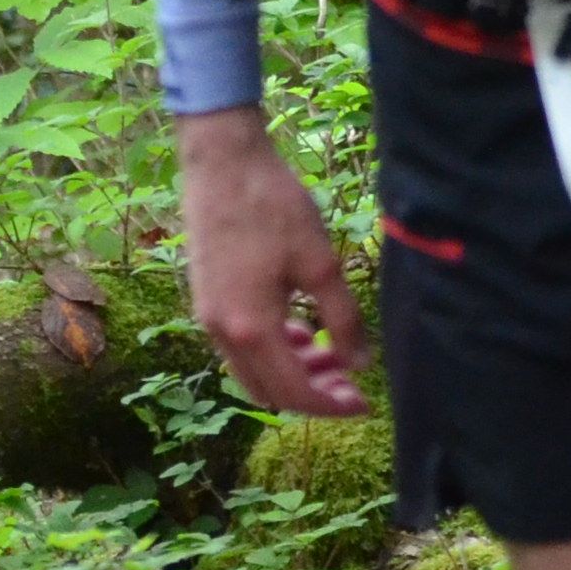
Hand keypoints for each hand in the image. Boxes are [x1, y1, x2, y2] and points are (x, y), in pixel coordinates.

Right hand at [174, 107, 372, 414]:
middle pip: (270, 390)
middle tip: (352, 383)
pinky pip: (241, 346)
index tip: (363, 404)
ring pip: (253, 370)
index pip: (293, 392)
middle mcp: (223, 332)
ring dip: (293, 372)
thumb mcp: (321, 263)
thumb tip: (360, 363)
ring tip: (333, 356)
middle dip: (313, 394)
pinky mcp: (208, 298)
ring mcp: (209, 316)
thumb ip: (343, 319)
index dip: (331, 405)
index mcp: (252, 329)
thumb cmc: (274, 207)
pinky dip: (273, 351)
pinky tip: (302, 331)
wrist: (223, 163)